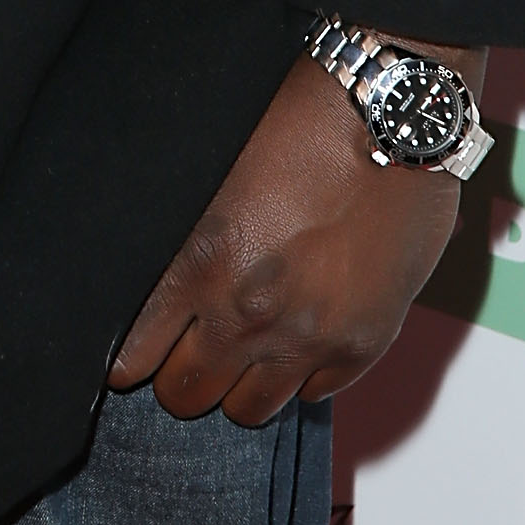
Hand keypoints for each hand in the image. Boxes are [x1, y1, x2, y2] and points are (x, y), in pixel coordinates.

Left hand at [108, 37, 484, 423]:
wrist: (393, 115)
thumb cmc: (300, 118)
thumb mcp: (213, 165)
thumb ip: (183, 235)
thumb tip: (153, 275)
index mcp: (201, 263)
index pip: (134, 356)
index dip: (131, 353)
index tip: (134, 348)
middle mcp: (249, 313)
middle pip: (185, 395)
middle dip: (179, 371)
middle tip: (188, 343)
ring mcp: (310, 337)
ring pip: (248, 410)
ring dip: (239, 381)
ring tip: (243, 344)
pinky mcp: (362, 344)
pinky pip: (313, 394)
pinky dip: (299, 373)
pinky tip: (296, 335)